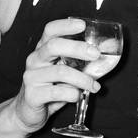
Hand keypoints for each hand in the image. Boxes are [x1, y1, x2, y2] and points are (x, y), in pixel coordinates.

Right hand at [8, 17, 101, 132]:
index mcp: (43, 49)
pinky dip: (72, 93)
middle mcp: (35, 59)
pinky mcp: (32, 95)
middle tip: (95, 54)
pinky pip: (56, 92)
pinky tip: (77, 96)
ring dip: (82, 79)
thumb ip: (84, 58)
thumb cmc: (52, 86)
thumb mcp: (67, 69)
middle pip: (53, 46)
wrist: (29, 112)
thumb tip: (109, 46)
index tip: (82, 25)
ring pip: (60, 71)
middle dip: (77, 48)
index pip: (50, 30)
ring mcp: (31, 77)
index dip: (65, 25)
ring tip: (93, 86)